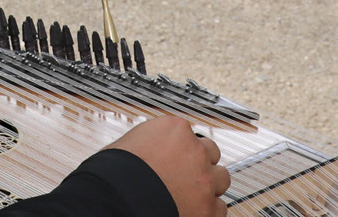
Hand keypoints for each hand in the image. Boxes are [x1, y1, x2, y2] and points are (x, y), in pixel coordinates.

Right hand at [107, 115, 227, 216]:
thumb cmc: (116, 173)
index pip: (190, 135)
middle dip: (201, 163)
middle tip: (186, 174)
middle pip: (211, 153)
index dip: (182, 149)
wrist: (118, 198)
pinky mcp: (208, 207)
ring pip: (221, 178)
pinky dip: (209, 210)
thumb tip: (151, 151)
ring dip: (209, 185)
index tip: (176, 157)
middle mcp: (195, 151)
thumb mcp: (130, 144)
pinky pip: (220, 207)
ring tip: (192, 194)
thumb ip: (151, 143)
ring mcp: (204, 179)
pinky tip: (194, 210)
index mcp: (175, 130)